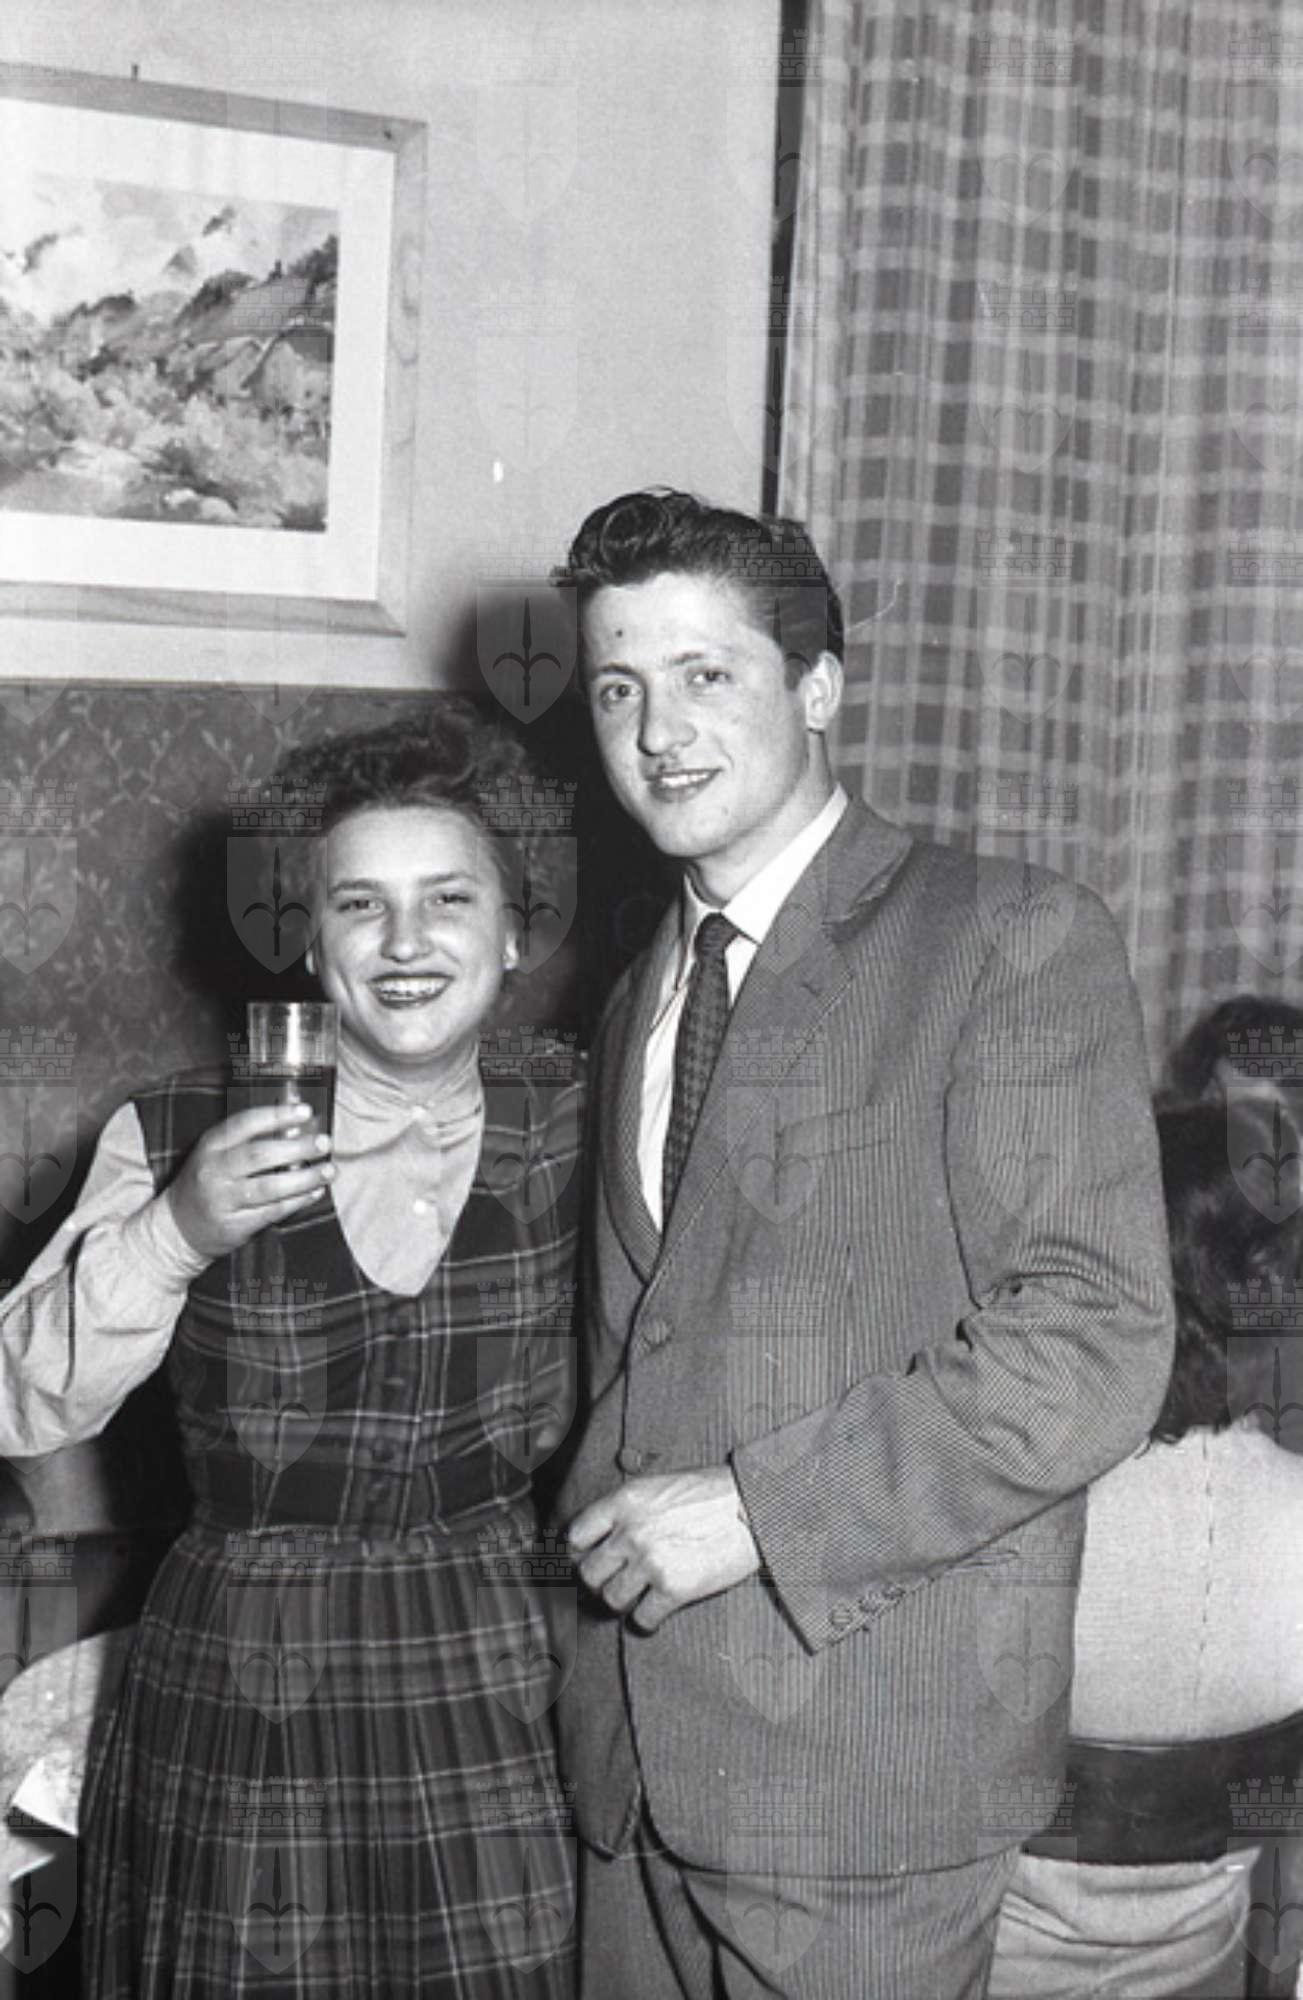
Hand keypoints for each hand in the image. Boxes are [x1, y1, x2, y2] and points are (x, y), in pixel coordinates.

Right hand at [166, 1102, 334, 1262]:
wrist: (177, 1227)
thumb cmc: (206, 1182)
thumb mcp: (216, 1154)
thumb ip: (249, 1139)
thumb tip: (296, 1126)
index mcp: (211, 1145)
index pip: (245, 1124)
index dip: (277, 1116)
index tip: (305, 1111)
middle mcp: (214, 1171)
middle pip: (260, 1155)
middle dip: (297, 1148)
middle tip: (324, 1143)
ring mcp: (223, 1200)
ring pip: (270, 1187)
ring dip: (304, 1178)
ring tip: (328, 1170)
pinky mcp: (234, 1225)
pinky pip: (272, 1211)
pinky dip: (298, 1201)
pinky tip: (315, 1192)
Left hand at [568, 1467, 760, 1632]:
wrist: (753, 1506)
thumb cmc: (711, 1494)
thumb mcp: (659, 1486)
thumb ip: (627, 1510)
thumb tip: (604, 1538)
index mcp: (625, 1501)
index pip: (576, 1536)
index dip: (579, 1553)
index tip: (588, 1560)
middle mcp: (631, 1532)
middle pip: (589, 1573)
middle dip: (601, 1581)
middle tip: (616, 1582)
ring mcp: (651, 1561)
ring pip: (612, 1599)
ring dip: (624, 1602)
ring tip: (640, 1595)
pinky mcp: (674, 1588)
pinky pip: (642, 1619)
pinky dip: (648, 1620)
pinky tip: (657, 1610)